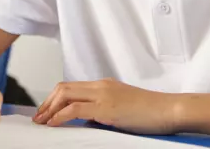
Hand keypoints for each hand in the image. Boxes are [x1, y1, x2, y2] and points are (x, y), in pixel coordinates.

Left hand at [33, 79, 179, 134]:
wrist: (170, 110)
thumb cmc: (151, 113)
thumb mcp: (122, 110)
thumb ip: (102, 112)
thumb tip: (85, 122)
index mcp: (104, 85)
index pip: (71, 87)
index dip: (54, 98)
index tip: (45, 111)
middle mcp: (100, 86)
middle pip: (63, 88)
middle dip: (47, 102)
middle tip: (39, 117)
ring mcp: (103, 95)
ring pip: (65, 94)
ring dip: (49, 108)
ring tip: (42, 122)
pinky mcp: (106, 108)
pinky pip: (75, 109)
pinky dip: (60, 116)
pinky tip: (54, 124)